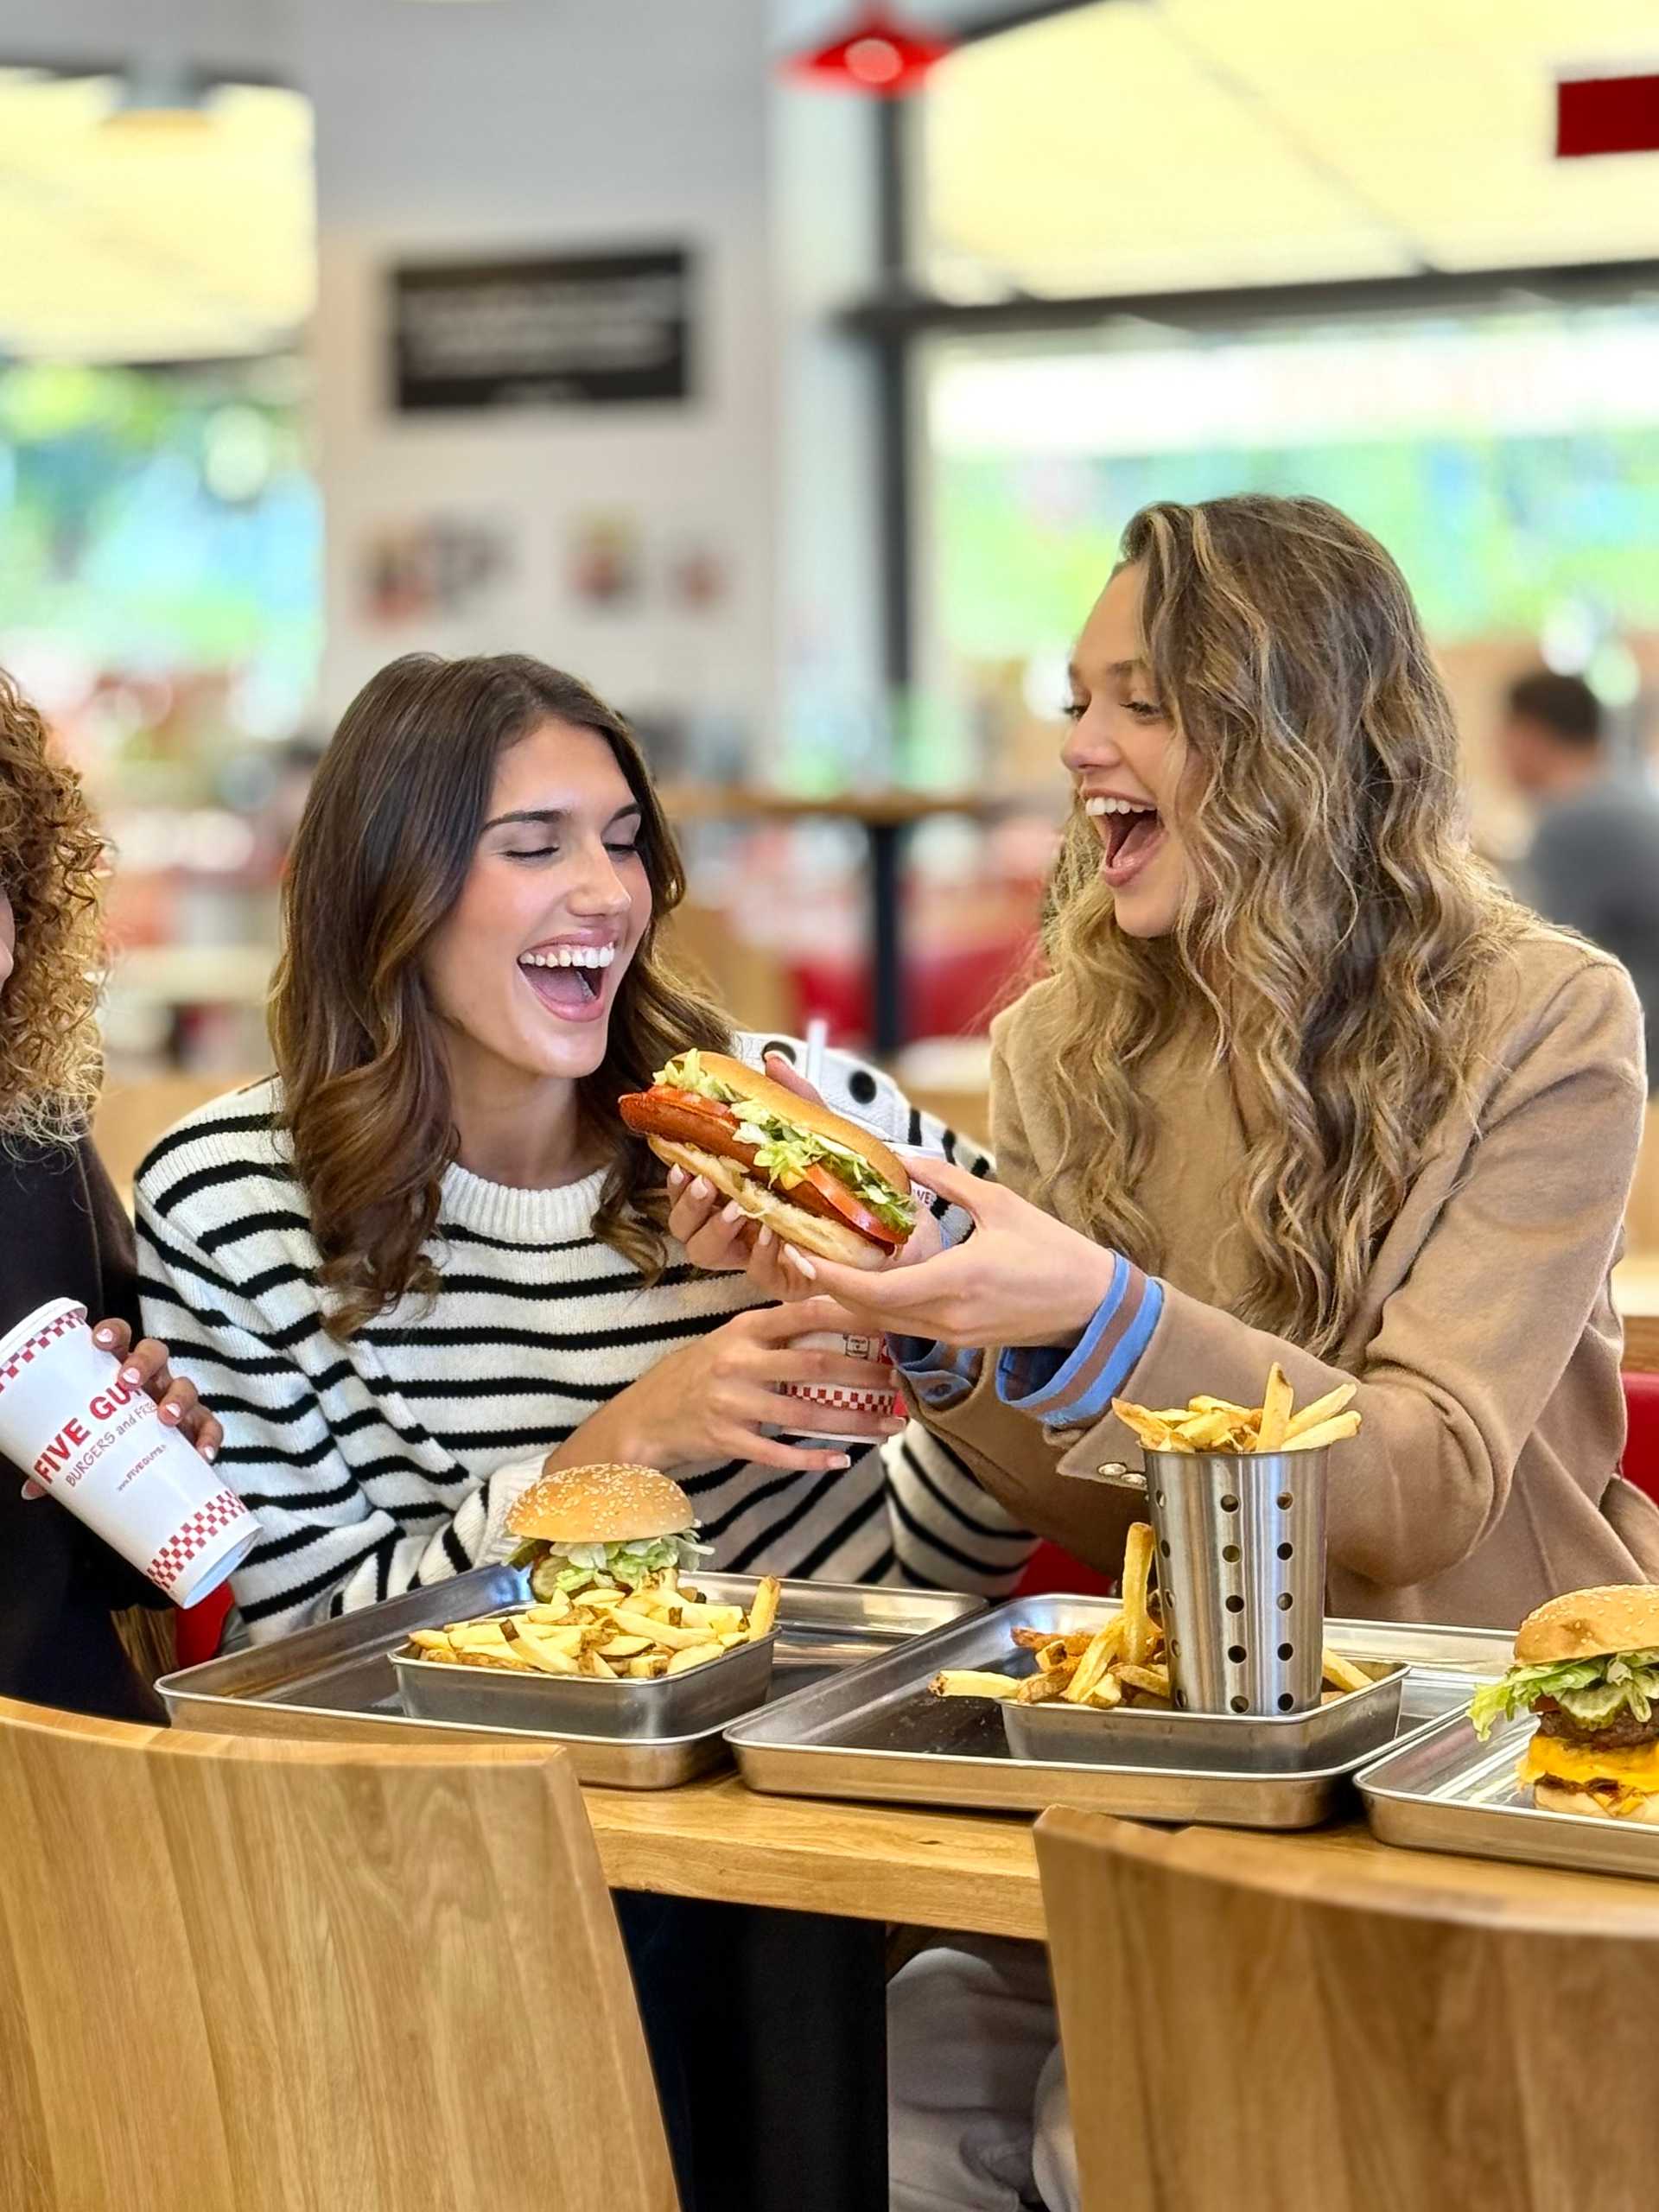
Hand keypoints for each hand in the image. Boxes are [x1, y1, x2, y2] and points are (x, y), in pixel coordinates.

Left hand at [20, 1319, 223, 1499]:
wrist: (152, 1469)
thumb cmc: (114, 1442)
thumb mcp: (90, 1443)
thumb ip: (65, 1460)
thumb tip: (32, 1489)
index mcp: (122, 1371)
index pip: (121, 1338)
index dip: (113, 1333)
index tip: (99, 1341)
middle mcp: (153, 1379)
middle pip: (155, 1353)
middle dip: (142, 1362)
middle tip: (126, 1381)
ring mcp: (179, 1399)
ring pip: (186, 1385)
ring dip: (177, 1399)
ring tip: (165, 1418)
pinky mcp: (199, 1425)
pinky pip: (210, 1424)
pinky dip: (209, 1437)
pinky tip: (202, 1454)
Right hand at [548, 1295, 905, 1476]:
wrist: (644, 1418)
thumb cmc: (695, 1374)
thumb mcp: (728, 1342)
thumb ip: (771, 1335)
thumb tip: (832, 1323)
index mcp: (742, 1330)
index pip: (802, 1314)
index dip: (847, 1317)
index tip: (887, 1320)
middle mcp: (737, 1362)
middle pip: (813, 1365)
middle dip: (862, 1374)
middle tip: (899, 1379)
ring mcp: (731, 1403)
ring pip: (804, 1415)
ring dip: (852, 1421)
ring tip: (889, 1425)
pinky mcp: (726, 1440)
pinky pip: (778, 1453)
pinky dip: (813, 1459)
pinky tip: (843, 1460)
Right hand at [666, 1051, 943, 1296]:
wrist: (898, 1225)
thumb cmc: (850, 1182)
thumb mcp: (821, 1134)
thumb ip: (795, 1099)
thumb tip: (771, 1061)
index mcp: (735, 1194)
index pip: (686, 1193)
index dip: (675, 1183)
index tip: (681, 1163)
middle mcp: (739, 1230)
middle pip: (684, 1230)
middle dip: (688, 1206)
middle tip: (705, 1183)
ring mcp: (759, 1257)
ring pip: (708, 1255)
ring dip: (718, 1229)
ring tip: (740, 1206)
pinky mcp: (787, 1281)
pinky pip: (762, 1274)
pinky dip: (766, 1253)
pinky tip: (775, 1233)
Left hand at [775, 1155, 1119, 1349]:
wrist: (1094, 1307)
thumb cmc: (1055, 1251)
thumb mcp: (1001, 1204)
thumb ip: (947, 1181)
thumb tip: (905, 1159)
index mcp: (956, 1280)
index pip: (873, 1290)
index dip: (830, 1274)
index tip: (800, 1250)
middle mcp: (947, 1317)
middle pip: (866, 1311)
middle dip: (829, 1286)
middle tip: (799, 1252)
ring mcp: (952, 1335)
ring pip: (883, 1322)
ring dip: (851, 1298)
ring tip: (825, 1263)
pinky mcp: (959, 1341)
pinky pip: (905, 1325)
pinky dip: (879, 1306)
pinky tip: (868, 1279)